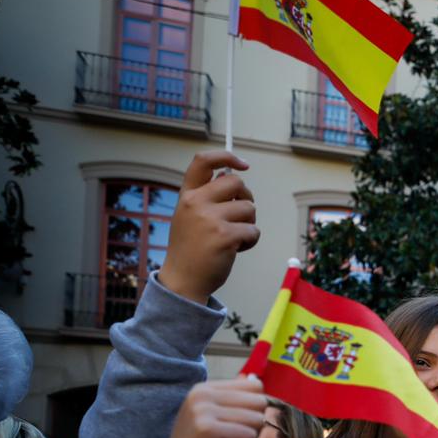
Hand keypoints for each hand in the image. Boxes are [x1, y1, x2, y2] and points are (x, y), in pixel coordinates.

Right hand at [156, 150, 258, 305]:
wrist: (183, 281)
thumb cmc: (192, 249)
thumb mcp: (190, 216)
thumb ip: (207, 197)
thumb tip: (231, 177)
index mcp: (187, 195)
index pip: (203, 161)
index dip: (227, 156)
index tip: (243, 165)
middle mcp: (196, 202)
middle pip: (237, 183)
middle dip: (246, 198)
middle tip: (240, 216)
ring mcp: (210, 219)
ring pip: (249, 208)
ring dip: (249, 223)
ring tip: (233, 237)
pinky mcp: (225, 236)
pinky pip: (254, 229)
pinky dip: (250, 240)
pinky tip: (236, 249)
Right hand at [158, 377, 266, 437]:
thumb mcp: (218, 418)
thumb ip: (236, 400)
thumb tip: (257, 380)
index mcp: (204, 388)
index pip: (255, 386)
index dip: (253, 410)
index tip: (231, 425)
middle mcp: (201, 395)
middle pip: (259, 402)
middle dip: (252, 425)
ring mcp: (202, 411)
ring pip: (257, 420)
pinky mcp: (208, 429)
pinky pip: (248, 435)